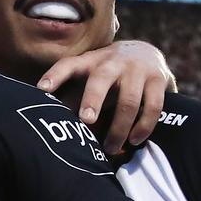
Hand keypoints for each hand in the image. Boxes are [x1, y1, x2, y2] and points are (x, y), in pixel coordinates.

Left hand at [37, 40, 175, 153]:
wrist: (145, 52)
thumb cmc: (107, 74)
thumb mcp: (88, 78)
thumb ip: (72, 99)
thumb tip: (49, 125)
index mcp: (89, 62)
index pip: (68, 65)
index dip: (54, 76)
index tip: (41, 89)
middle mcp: (112, 62)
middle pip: (100, 80)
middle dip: (93, 99)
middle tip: (86, 121)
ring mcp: (137, 69)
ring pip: (128, 100)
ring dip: (119, 127)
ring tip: (110, 148)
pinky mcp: (159, 78)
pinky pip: (152, 106)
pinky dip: (144, 126)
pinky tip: (135, 140)